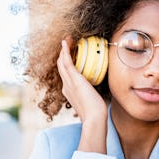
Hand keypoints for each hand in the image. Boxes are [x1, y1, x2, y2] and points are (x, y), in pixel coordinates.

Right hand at [57, 37, 107, 152]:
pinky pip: (66, 62)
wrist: (94, 118)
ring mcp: (68, 82)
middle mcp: (66, 86)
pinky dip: (65, 51)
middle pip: (61, 66)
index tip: (69, 55)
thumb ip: (91, 96)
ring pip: (61, 62)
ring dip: (63, 50)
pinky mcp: (73, 79)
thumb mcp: (91, 102)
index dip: (65, 63)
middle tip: (66, 43)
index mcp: (69, 91)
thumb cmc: (95, 112)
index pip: (65, 74)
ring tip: (66, 40)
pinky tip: (65, 43)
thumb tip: (97, 95)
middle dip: (62, 54)